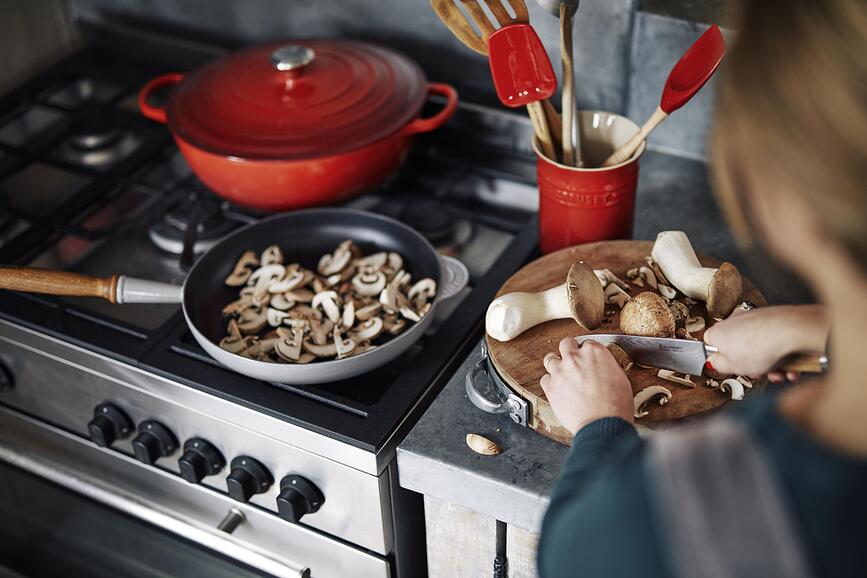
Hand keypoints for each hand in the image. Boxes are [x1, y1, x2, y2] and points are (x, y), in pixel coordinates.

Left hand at [540, 338, 633, 435]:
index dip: (587, 352)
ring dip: (556, 364)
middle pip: (566, 344)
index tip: (587, 358)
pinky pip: (544, 379)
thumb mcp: (621, 379)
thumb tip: (605, 368)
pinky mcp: (550, 387)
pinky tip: (557, 388)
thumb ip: (608, 367)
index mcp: (595, 352)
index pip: (587, 343)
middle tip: (573, 360)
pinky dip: (550, 383)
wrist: (602, 424)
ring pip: (550, 359)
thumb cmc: (616, 406)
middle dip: (569, 351)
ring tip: (561, 373)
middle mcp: (575, 358)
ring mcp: (560, 371)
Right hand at [704, 305, 828, 381]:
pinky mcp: (773, 318)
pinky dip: (781, 354)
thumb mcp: (733, 367)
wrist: (792, 330)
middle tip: (758, 372)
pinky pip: (773, 340)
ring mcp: (754, 318)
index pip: (711, 345)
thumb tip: (714, 362)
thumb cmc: (761, 347)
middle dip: (751, 365)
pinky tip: (789, 366)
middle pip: (738, 348)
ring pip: (758, 347)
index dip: (722, 359)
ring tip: (779, 373)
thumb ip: (718, 365)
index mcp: (719, 332)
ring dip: (769, 364)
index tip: (732, 367)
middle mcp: (735, 321)